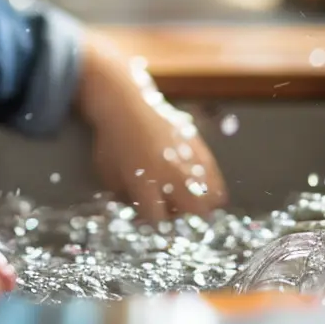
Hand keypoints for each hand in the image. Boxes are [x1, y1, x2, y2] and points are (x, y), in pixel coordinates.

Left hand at [77, 37, 227, 221]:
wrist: (125, 102)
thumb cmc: (112, 141)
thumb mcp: (108, 175)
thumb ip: (125, 197)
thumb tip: (140, 213)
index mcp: (144, 183)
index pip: (158, 218)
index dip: (155, 221)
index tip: (153, 217)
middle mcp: (169, 173)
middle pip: (193, 210)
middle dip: (184, 217)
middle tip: (176, 212)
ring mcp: (187, 158)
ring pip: (210, 195)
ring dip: (201, 203)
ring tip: (191, 201)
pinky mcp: (198, 145)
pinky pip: (215, 174)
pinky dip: (212, 186)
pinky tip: (204, 188)